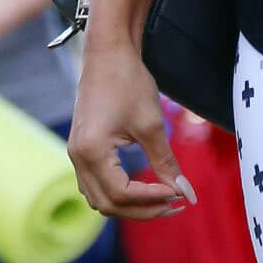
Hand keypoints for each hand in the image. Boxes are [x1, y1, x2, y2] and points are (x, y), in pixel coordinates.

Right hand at [67, 42, 196, 220]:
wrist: (108, 52)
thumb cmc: (129, 82)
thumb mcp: (151, 124)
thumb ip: (166, 162)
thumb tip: (185, 192)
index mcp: (91, 152)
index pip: (121, 194)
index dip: (152, 199)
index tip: (179, 194)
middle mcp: (78, 158)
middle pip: (108, 204)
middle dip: (142, 209)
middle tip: (175, 203)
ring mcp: (76, 154)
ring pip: (100, 198)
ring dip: (130, 204)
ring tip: (162, 198)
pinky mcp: (82, 148)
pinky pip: (96, 184)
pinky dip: (119, 191)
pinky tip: (143, 186)